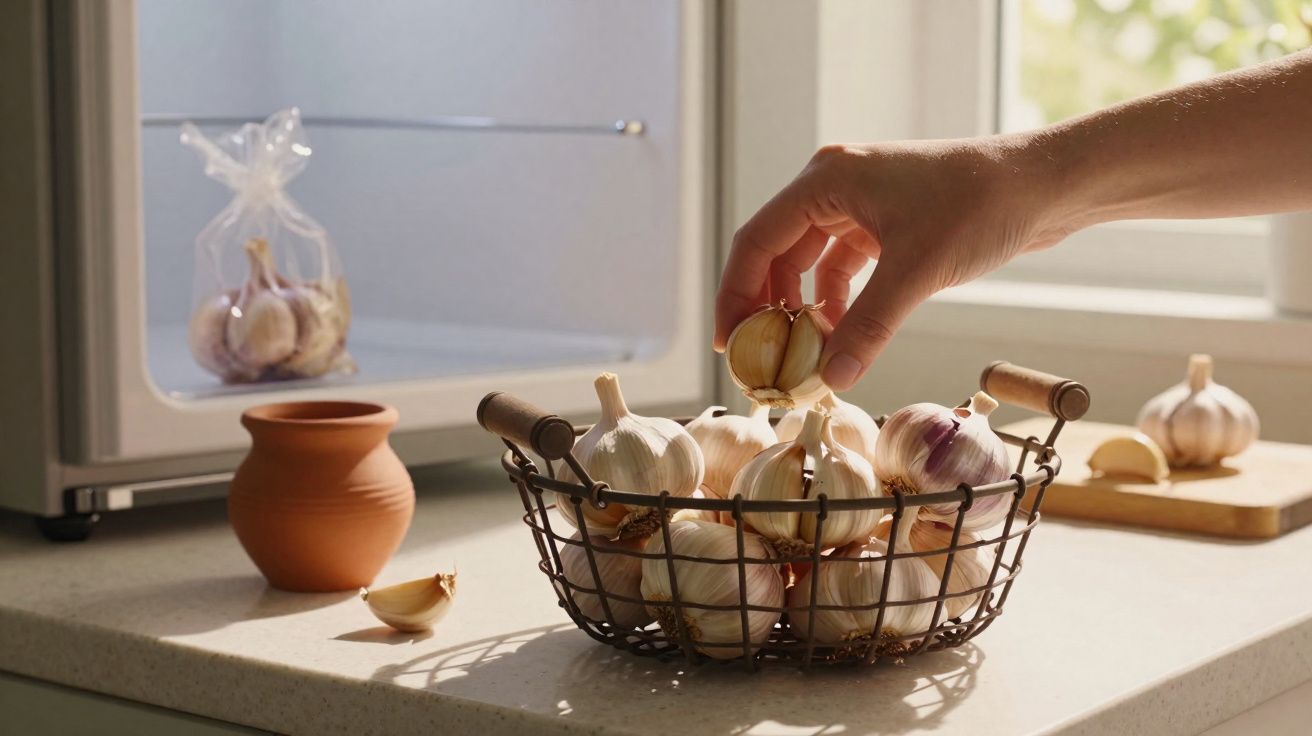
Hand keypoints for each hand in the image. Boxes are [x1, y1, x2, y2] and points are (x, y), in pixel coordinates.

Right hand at [714, 137, 1072, 390]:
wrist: (1044, 185)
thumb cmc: (982, 205)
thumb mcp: (916, 272)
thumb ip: (867, 327)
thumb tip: (829, 380)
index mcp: (827, 180)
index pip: (756, 241)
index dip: (736, 295)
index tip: (728, 344)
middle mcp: (835, 185)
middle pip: (776, 253)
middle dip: (766, 307)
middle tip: (759, 358)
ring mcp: (861, 203)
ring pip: (809, 263)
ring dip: (803, 308)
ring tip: (800, 354)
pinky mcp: (887, 222)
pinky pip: (842, 266)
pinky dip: (837, 302)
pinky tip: (841, 335)